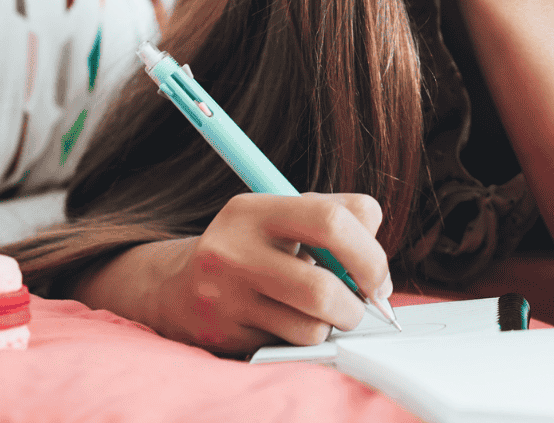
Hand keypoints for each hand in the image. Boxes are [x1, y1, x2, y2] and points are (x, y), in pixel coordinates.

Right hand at [132, 192, 390, 355]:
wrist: (174, 287)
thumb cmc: (252, 249)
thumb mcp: (283, 217)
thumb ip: (338, 221)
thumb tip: (379, 276)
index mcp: (254, 210)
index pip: (333, 219)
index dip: (370, 249)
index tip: (375, 271)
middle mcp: (234, 251)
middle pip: (325, 285)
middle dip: (362, 298)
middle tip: (366, 300)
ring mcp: (226, 297)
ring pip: (313, 324)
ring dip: (336, 321)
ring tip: (324, 309)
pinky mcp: (227, 334)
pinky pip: (293, 343)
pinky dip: (307, 335)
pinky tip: (291, 321)